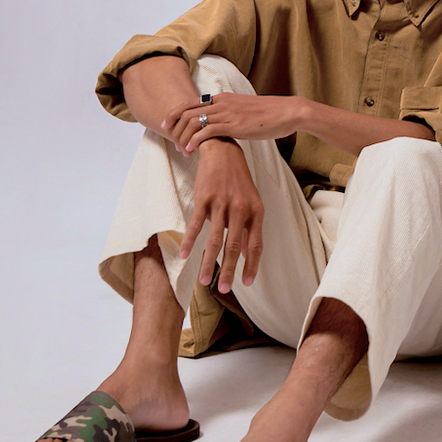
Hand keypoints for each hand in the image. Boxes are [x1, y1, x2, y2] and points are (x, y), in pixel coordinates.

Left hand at [164, 93, 305, 155]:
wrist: (288, 111)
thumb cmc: (270, 114)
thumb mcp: (245, 109)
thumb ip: (230, 113)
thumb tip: (222, 123)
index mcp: (223, 97)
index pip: (190, 102)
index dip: (174, 113)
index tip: (166, 125)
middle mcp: (221, 102)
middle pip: (186, 111)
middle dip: (174, 127)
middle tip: (171, 141)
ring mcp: (227, 113)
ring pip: (193, 121)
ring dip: (183, 137)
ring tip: (183, 150)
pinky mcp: (234, 125)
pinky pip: (206, 131)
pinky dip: (195, 141)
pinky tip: (192, 150)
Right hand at [180, 140, 264, 290]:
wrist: (223, 152)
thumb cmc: (238, 181)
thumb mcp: (251, 203)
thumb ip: (249, 229)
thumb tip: (246, 255)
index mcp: (256, 211)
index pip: (255, 244)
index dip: (252, 265)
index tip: (248, 283)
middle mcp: (241, 208)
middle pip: (235, 246)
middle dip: (229, 270)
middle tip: (224, 289)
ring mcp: (222, 203)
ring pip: (215, 239)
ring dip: (209, 263)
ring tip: (205, 281)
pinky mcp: (205, 198)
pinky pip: (196, 224)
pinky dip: (191, 242)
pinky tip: (186, 256)